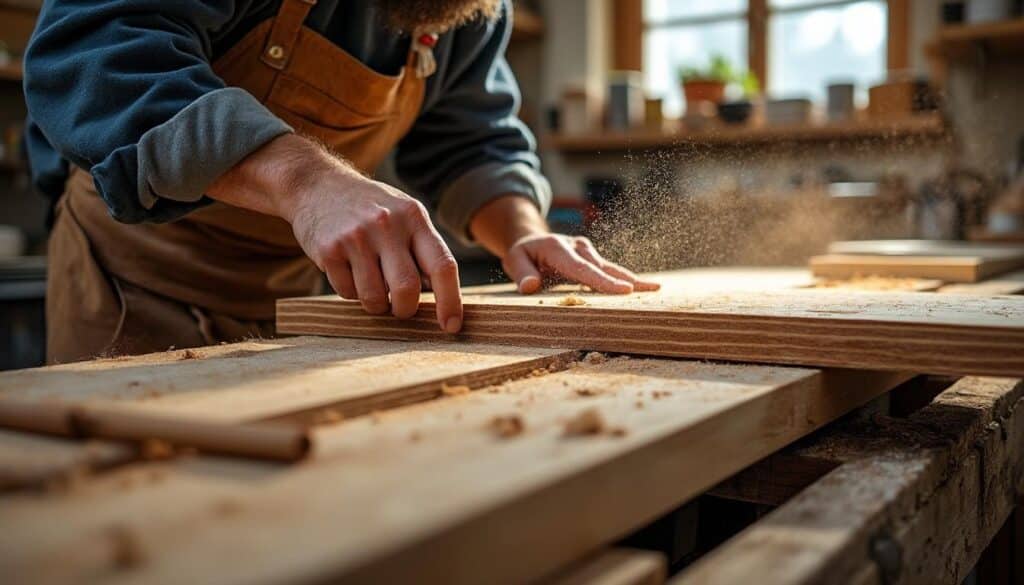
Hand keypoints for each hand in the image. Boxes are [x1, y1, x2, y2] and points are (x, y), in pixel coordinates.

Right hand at [207, 134, 462, 331]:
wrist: (317, 185)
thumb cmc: (370, 208)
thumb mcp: (403, 214)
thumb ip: (422, 250)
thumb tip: (441, 296)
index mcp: (414, 217)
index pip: (443, 265)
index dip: (450, 301)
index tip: (451, 326)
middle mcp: (387, 225)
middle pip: (407, 289)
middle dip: (405, 309)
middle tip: (400, 308)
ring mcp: (356, 237)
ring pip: (375, 298)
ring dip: (376, 304)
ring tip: (371, 284)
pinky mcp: (329, 250)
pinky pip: (347, 293)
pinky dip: (351, 292)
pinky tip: (348, 270)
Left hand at [503, 233, 660, 293]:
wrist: (530, 240)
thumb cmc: (521, 254)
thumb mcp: (513, 260)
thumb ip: (521, 273)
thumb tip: (530, 287)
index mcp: (558, 248)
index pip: (583, 269)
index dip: (604, 281)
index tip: (625, 290)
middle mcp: (577, 247)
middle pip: (604, 267)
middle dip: (628, 279)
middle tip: (652, 289)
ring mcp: (587, 251)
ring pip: (611, 268)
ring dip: (632, 279)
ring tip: (656, 289)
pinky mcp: (592, 257)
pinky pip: (609, 270)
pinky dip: (625, 279)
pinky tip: (643, 289)